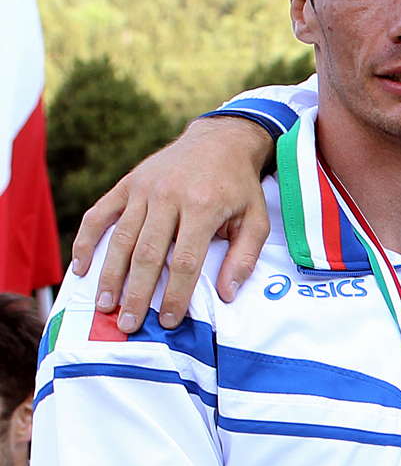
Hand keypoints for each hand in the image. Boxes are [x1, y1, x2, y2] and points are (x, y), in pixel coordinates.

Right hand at [71, 116, 276, 330]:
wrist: (218, 141)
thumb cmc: (238, 187)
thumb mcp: (256, 219)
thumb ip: (243, 257)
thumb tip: (226, 294)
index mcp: (202, 207)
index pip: (185, 260)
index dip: (175, 293)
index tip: (169, 320)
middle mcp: (168, 197)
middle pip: (147, 253)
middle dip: (136, 293)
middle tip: (128, 324)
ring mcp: (142, 189)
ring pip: (120, 237)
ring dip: (110, 274)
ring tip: (104, 304)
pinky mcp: (126, 184)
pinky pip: (100, 214)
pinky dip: (87, 240)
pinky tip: (80, 266)